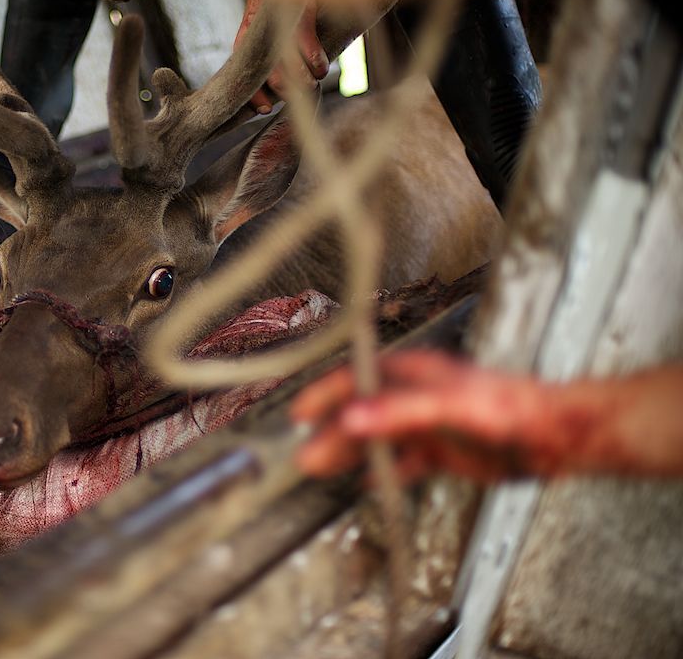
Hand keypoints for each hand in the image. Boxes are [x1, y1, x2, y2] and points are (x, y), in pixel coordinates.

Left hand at [239, 0, 328, 113]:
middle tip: (297, 95)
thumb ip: (280, 45)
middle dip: (280, 88)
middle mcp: (258, 26)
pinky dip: (313, 55)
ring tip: (312, 82)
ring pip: (281, 58)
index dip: (254, 92)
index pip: (244, 68)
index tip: (264, 110)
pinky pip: (302, 36)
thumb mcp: (277, 19)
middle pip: (262, 69)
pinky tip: (321, 65)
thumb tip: (296, 76)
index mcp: (250, 30)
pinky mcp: (297, 4)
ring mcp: (277, 16)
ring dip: (300, 76)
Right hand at [290, 351, 579, 482]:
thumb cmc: (511, 407)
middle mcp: (415, 396)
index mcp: (413, 373)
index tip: (299, 414)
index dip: (324, 395)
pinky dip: (383, 471)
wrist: (555, 435)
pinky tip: (367, 482)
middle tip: (303, 456)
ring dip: (349, 452)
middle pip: (361, 412)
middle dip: (330, 431)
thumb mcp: (450, 407)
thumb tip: (351, 418)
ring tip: (320, 470)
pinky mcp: (443, 450)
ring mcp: (427, 424)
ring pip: (377, 438)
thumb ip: (400, 412)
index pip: (356, 379)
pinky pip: (403, 461)